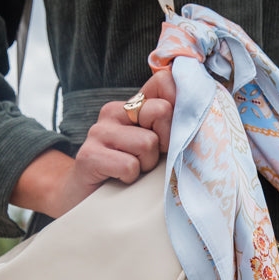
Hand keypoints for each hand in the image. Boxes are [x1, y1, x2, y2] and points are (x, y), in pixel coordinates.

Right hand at [11, 70, 175, 216]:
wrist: (83, 197)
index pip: (164, 82)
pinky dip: (131, 178)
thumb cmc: (128, 172)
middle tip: (148, 158)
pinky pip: (129, 165)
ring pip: (147, 143)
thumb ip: (171, 125)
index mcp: (133, 104)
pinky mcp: (89, 155)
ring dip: (146, 164)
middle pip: (161, 112)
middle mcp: (114, 111)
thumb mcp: (156, 146)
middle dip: (163, 143)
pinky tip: (119, 179)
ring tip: (133, 171)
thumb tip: (196, 110)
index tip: (168, 135)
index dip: (177, 110)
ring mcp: (99, 132)